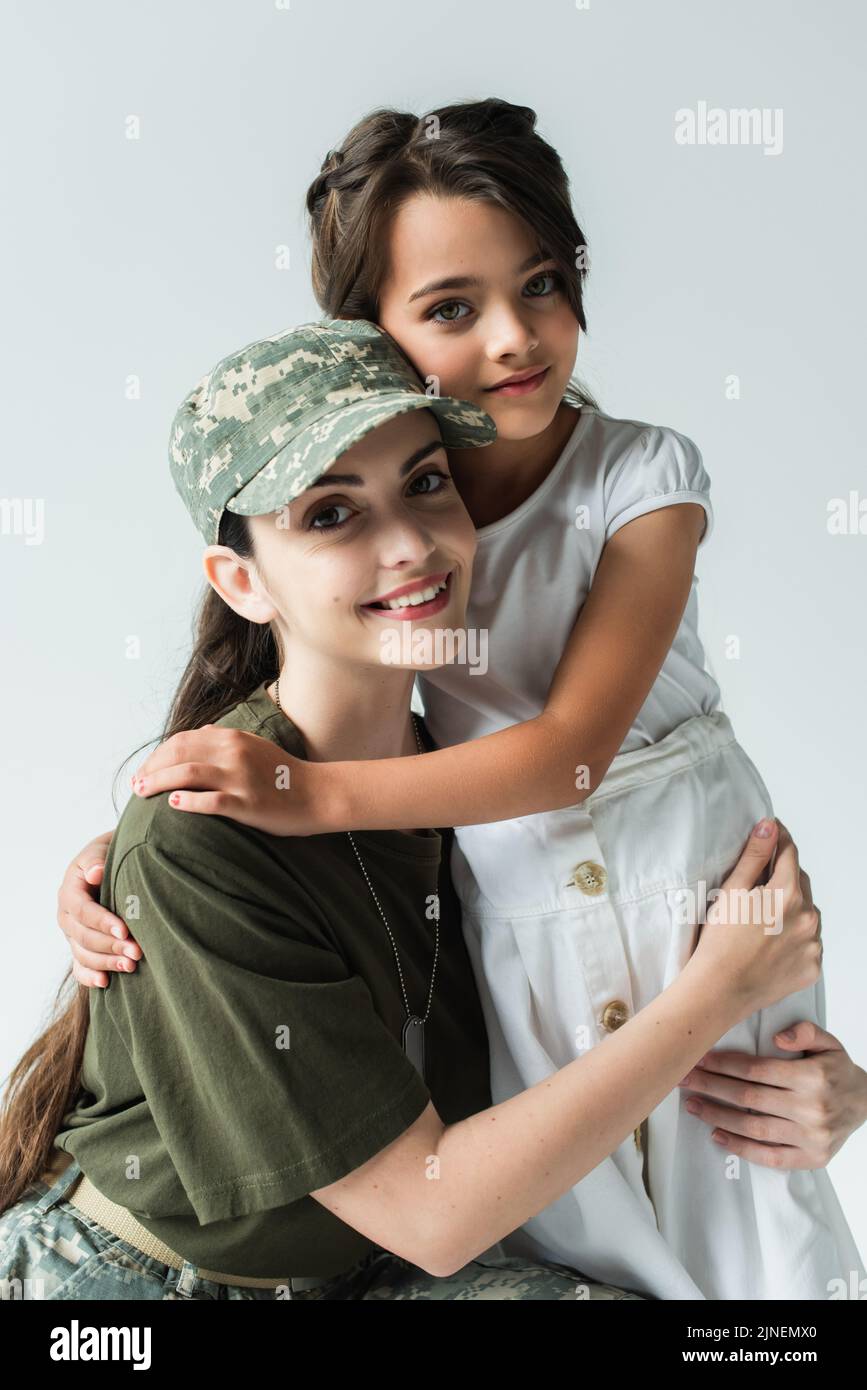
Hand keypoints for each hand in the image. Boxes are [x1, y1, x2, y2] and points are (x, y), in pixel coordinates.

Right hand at [57, 832, 142, 986]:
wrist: (113, 863)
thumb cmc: (110, 854)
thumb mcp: (102, 849)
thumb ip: (96, 859)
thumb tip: (95, 873)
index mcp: (69, 891)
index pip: (82, 910)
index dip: (102, 922)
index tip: (124, 931)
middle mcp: (67, 916)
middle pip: (83, 936)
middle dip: (110, 946)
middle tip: (137, 952)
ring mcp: (73, 934)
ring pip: (83, 954)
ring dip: (106, 963)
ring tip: (132, 966)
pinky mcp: (81, 947)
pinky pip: (80, 967)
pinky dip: (90, 977)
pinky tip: (106, 982)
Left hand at [131, 726, 338, 835]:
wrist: (317, 794)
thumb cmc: (282, 775)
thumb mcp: (253, 746)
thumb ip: (224, 740)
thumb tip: (196, 735)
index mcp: (232, 738)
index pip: (181, 740)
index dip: (156, 755)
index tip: (143, 771)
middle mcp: (234, 753)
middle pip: (179, 754)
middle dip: (151, 769)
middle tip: (136, 786)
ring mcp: (240, 778)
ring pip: (188, 774)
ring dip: (159, 782)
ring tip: (143, 793)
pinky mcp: (248, 803)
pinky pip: (212, 801)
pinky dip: (189, 802)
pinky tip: (174, 804)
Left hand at [678, 1022, 866, 1169]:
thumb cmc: (838, 1071)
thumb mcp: (829, 1042)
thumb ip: (805, 1032)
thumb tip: (778, 1038)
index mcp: (812, 1077)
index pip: (757, 1070)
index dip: (723, 1064)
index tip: (697, 1058)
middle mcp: (811, 1108)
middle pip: (748, 1098)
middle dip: (711, 1087)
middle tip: (682, 1079)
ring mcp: (811, 1137)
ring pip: (754, 1128)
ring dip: (718, 1117)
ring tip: (693, 1105)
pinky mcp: (811, 1158)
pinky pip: (770, 1156)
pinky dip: (741, 1148)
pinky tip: (718, 1136)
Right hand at [693, 818, 821, 1016]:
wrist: (719, 990)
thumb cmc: (718, 941)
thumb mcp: (731, 891)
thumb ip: (755, 856)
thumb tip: (769, 826)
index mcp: (787, 894)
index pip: (790, 853)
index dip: (779, 839)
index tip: (773, 832)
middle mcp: (808, 918)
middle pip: (801, 882)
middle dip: (784, 876)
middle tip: (759, 884)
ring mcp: (813, 945)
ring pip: (808, 913)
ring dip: (792, 908)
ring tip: (764, 920)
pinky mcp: (813, 966)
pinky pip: (810, 942)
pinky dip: (796, 936)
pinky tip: (772, 942)